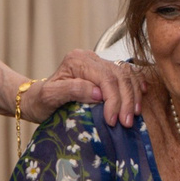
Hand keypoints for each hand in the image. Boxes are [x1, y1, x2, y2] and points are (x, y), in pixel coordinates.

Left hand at [28, 48, 144, 126]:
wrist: (36, 99)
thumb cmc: (40, 100)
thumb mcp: (49, 97)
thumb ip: (72, 90)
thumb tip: (98, 94)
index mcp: (77, 60)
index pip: (104, 78)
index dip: (113, 99)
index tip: (112, 121)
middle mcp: (90, 57)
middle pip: (118, 75)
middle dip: (126, 100)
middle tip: (126, 123)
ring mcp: (99, 63)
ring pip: (126, 74)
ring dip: (133, 95)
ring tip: (133, 116)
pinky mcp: (105, 71)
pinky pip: (127, 74)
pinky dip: (136, 84)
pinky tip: (142, 95)